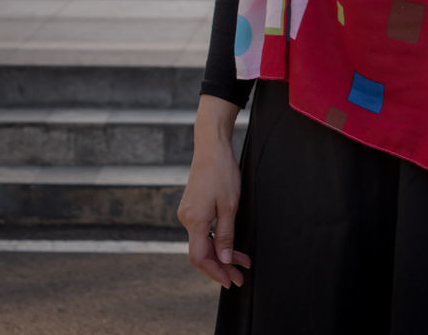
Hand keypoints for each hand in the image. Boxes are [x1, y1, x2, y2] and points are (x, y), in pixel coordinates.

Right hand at [177, 95, 251, 289]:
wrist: (212, 147)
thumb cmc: (222, 172)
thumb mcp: (229, 205)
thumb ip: (225, 235)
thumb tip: (222, 261)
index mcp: (194, 220)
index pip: (200, 258)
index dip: (214, 273)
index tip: (230, 281)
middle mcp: (186, 219)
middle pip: (202, 252)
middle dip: (222, 266)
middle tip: (241, 276)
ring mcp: (188, 213)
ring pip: (203, 242)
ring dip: (221, 253)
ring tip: (242, 262)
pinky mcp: (192, 207)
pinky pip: (203, 231)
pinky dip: (217, 240)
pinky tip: (230, 245)